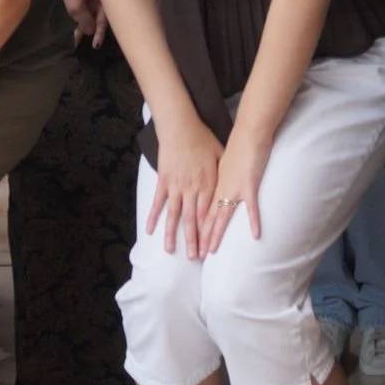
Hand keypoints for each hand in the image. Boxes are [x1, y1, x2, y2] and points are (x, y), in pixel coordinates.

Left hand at [60, 0, 106, 47]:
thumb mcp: (74, 0)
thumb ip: (83, 17)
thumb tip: (90, 32)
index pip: (107, 16)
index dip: (101, 30)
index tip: (96, 44)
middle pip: (102, 19)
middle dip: (95, 33)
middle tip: (90, 46)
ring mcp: (97, 0)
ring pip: (94, 18)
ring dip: (87, 29)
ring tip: (78, 43)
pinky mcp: (91, 1)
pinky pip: (89, 14)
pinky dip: (83, 23)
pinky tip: (76, 35)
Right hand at [148, 115, 223, 259]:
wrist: (181, 126)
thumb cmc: (202, 138)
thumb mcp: (221, 154)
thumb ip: (226, 171)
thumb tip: (235, 182)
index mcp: (208, 184)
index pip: (210, 214)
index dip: (209, 233)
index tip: (210, 248)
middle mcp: (192, 189)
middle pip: (193, 219)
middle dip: (193, 240)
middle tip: (194, 258)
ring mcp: (176, 186)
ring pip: (175, 215)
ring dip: (173, 234)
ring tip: (171, 251)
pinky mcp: (164, 181)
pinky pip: (158, 202)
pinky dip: (153, 217)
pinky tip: (149, 230)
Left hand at [197, 129, 269, 254]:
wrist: (248, 133)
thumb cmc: (237, 145)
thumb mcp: (224, 162)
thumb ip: (221, 177)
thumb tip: (219, 186)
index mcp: (213, 185)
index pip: (201, 211)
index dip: (196, 229)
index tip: (192, 243)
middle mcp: (219, 189)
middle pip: (206, 218)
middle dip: (201, 238)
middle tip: (195, 256)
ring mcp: (234, 189)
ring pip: (221, 217)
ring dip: (215, 235)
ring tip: (211, 252)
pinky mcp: (249, 185)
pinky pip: (251, 207)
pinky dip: (253, 221)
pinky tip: (256, 236)